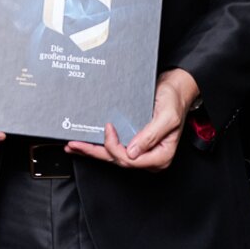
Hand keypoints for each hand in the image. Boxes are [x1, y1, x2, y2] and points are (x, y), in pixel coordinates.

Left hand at [66, 68, 197, 171]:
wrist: (175, 89)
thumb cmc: (174, 101)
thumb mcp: (167, 117)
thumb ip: (151, 135)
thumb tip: (132, 151)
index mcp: (160, 155)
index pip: (131, 160)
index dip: (115, 147)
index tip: (108, 128)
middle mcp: (149, 156)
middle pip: (118, 159)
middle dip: (95, 152)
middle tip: (76, 144)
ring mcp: (141, 150)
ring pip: (114, 155)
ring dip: (93, 150)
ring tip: (74, 145)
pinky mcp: (134, 141)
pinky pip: (115, 146)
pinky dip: (99, 145)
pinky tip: (86, 143)